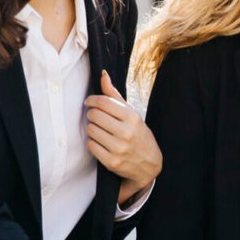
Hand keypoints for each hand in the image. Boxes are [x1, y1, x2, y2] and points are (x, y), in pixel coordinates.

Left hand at [84, 71, 160, 200]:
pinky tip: (99, 142)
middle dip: (91, 114)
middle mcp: (126, 132)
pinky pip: (91, 146)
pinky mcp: (111, 162)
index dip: (92, 100)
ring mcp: (119, 148)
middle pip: (94, 115)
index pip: (103, 102)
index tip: (89, 102)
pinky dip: (92, 142)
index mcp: (132, 117)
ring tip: (99, 130)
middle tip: (95, 117)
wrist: (149, 165)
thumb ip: (115, 96)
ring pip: (90, 130)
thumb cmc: (139, 135)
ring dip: (91, 128)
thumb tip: (103, 75)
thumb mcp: (132, 114)